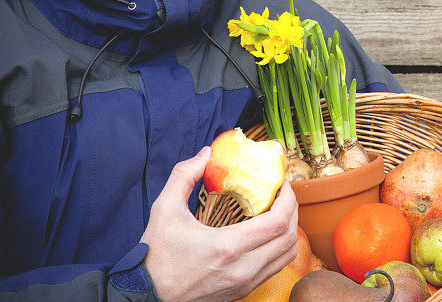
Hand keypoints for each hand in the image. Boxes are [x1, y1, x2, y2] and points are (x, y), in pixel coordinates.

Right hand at [140, 146, 297, 301]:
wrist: (147, 296)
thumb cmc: (156, 255)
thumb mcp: (164, 209)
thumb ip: (184, 175)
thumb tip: (206, 153)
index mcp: (228, 247)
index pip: (278, 222)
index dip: (289, 199)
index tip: (283, 183)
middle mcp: (243, 268)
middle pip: (289, 237)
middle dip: (293, 210)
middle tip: (284, 193)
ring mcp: (244, 283)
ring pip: (286, 255)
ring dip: (289, 230)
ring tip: (279, 212)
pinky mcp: (242, 292)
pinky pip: (275, 268)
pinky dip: (279, 248)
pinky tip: (267, 234)